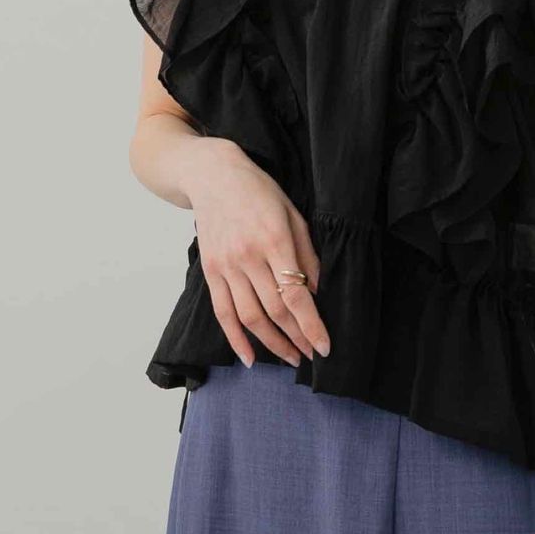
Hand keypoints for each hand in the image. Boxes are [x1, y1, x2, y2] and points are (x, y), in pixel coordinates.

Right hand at [184, 140, 329, 367]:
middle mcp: (248, 257)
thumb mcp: (293, 213)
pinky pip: (222, 313)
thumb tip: (316, 292)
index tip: (324, 347)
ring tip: (291, 357)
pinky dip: (235, 339)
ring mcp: (226, 266)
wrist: (213, 176)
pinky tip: (250, 358)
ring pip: (249, 317)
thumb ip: (306, 254)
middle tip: (312, 355)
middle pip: (275, 310)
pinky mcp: (210, 271)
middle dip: (297, 338)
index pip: (295, 294)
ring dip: (272, 344)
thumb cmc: (259, 191)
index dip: (311, 325)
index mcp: (274, 240)